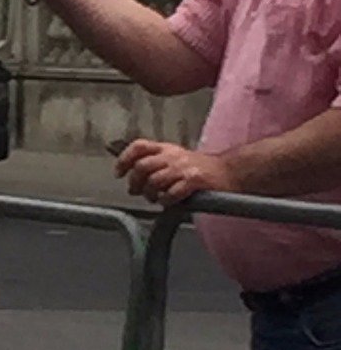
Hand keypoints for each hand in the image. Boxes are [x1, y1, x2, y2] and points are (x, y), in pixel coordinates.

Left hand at [116, 138, 235, 205]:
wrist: (232, 171)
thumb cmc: (203, 168)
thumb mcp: (176, 158)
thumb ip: (156, 163)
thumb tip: (133, 176)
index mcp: (167, 149)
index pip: (138, 147)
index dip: (124, 159)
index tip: (119, 172)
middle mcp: (173, 156)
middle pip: (142, 166)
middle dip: (134, 182)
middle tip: (136, 191)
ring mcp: (184, 168)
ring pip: (154, 180)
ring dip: (149, 193)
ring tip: (153, 198)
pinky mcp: (195, 180)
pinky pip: (172, 192)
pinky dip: (166, 200)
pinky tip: (168, 202)